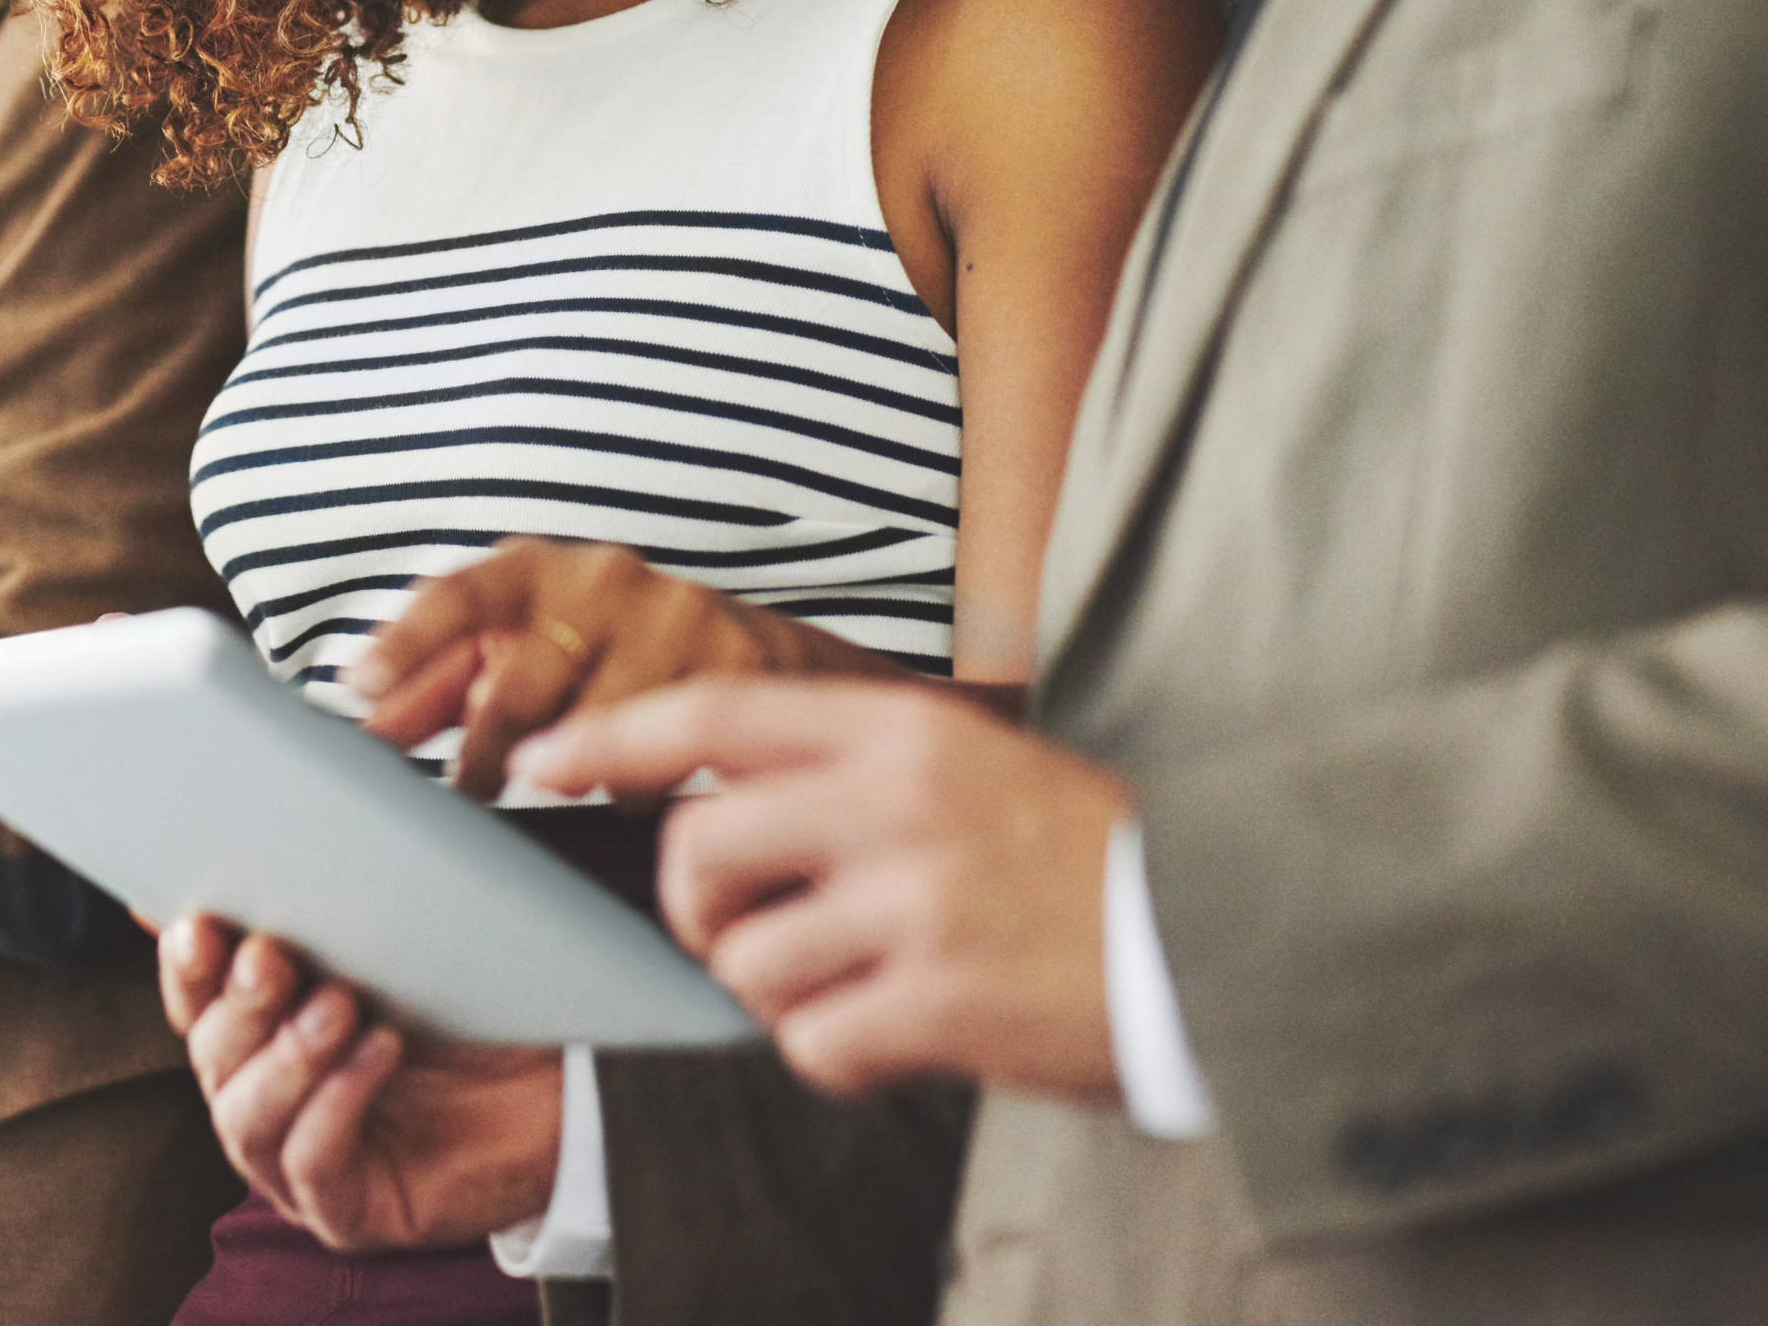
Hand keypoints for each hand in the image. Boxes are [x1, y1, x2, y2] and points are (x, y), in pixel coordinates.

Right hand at [159, 915, 562, 1248]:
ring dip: (285, 1056)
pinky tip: (380, 1051)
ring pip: (246, 1117)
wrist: (562, 1085)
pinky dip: (336, 1102)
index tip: (198, 925)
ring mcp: (297, 1165)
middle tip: (272, 956)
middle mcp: (265, 1099)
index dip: (187, 965)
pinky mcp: (347, 1212)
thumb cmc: (472, 1002)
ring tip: (339, 1005)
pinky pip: (312, 1164)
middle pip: (214, 1056)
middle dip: (238, 1004)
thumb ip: (324, 904)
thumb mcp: (395, 942)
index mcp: (261, 1030)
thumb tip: (249, 856)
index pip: (197, 1000)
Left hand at [348, 539, 872, 799]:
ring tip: (573, 776)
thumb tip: (360, 725)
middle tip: (472, 791)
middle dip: (486, 750)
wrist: (753, 655)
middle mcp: (601, 580)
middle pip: (520, 684)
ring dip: (573, 770)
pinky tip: (643, 779)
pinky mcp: (735, 661)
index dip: (408, 641)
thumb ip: (439, 685)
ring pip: (596, 731)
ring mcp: (673, 615)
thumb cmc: (607, 652)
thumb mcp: (522, 647)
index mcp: (536, 569)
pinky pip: (666, 759)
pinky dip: (639, 787)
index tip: (361, 686)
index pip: (458, 595)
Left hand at [514, 676, 1126, 1102]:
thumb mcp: (976, 767)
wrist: (1226, 932)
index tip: (540, 760)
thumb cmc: (1089, 859)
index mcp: (902, 729)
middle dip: (690, 909)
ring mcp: (916, 900)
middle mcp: (896, 801)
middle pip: (697, 846)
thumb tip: (728, 799)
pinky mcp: (942, 999)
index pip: (716, 713)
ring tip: (847, 988)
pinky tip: (892, 1038)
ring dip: (772, 991)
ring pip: (745, 956)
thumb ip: (859, 774)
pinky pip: (811, 1041)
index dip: (612, 736)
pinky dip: (830, 1054)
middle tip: (735, 935)